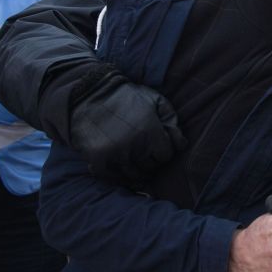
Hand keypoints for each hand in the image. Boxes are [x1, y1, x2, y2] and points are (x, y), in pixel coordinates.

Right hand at [69, 71, 186, 183]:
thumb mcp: (155, 100)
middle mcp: (133, 145)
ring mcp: (114, 154)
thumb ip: (171, 120)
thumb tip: (181, 144)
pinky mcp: (97, 159)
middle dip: (150, 161)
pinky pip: (113, 178)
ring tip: (132, 159)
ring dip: (135, 170)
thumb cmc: (127, 97)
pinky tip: (118, 165)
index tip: (157, 145)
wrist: (90, 93)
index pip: (166, 156)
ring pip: (133, 176)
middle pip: (150, 167)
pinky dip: (117, 176)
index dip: (163, 151)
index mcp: (150, 130)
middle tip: (144, 152)